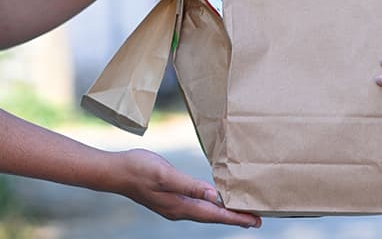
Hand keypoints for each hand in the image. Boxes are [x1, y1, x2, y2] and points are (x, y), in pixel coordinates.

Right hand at [113, 149, 260, 227]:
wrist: (115, 171)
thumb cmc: (139, 169)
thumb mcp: (165, 175)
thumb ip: (189, 186)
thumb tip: (213, 196)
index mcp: (180, 206)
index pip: (215, 215)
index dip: (236, 218)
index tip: (255, 221)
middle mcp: (179, 209)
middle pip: (214, 217)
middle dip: (235, 218)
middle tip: (256, 220)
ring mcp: (174, 205)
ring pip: (206, 212)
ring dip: (225, 213)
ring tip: (241, 212)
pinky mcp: (170, 198)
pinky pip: (198, 205)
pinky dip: (212, 205)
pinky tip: (215, 200)